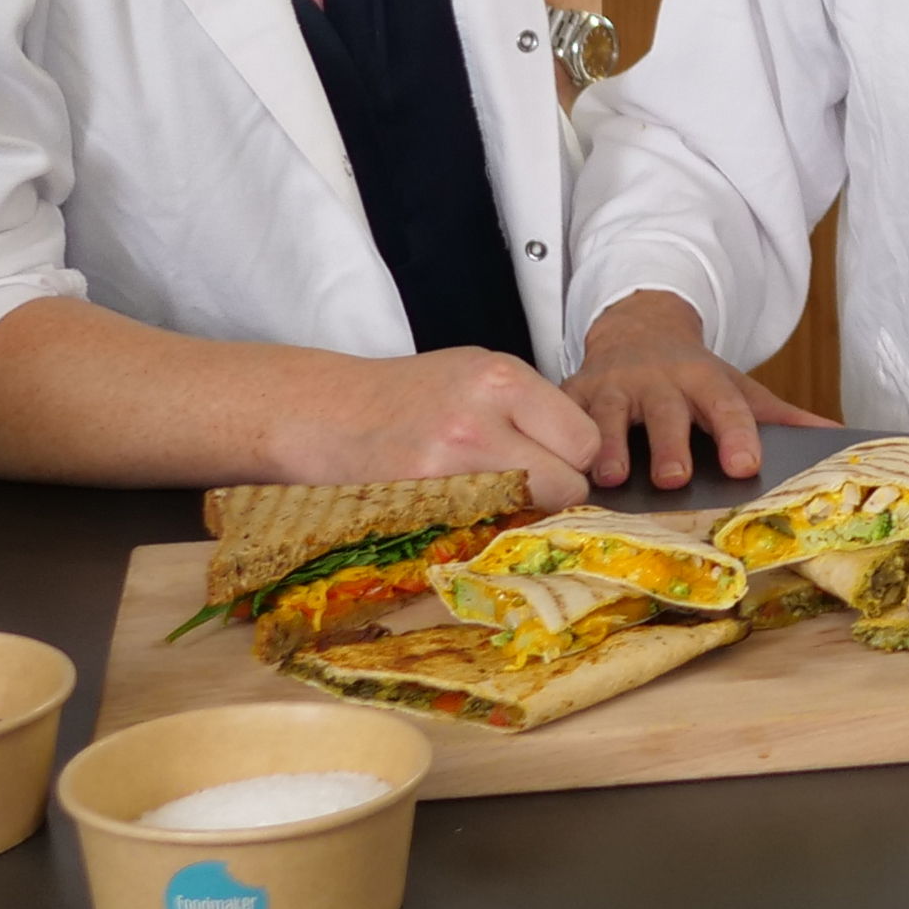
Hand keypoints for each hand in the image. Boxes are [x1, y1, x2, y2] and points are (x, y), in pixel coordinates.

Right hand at [292, 346, 609, 510]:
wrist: (323, 412)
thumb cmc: (408, 396)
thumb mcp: (476, 375)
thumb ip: (530, 407)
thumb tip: (585, 458)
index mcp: (501, 377)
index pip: (584, 439)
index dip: (574, 458)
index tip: (552, 462)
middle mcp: (480, 418)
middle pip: (567, 483)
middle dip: (554, 492)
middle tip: (522, 488)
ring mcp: (448, 465)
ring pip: (530, 515)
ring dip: (519, 516)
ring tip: (489, 499)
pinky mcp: (421, 504)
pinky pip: (485, 533)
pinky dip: (482, 531)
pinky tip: (461, 513)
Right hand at [569, 287, 834, 490]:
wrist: (636, 330)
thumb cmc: (693, 377)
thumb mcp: (738, 387)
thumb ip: (782, 416)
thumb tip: (841, 436)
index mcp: (705, 380)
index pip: (727, 405)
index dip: (737, 433)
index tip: (746, 464)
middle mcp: (658, 381)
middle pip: (666, 412)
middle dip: (669, 444)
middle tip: (675, 479)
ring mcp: (612, 386)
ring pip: (608, 415)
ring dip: (607, 444)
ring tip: (609, 476)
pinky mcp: (572, 393)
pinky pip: (561, 418)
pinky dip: (557, 442)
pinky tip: (555, 468)